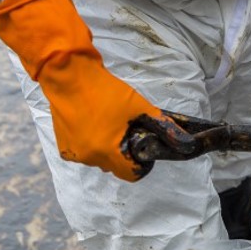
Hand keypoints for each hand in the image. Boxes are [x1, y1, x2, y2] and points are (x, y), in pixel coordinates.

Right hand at [0, 0, 193, 180]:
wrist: (69, 74)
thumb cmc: (106, 91)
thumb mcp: (141, 107)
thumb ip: (164, 127)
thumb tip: (187, 143)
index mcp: (108, 152)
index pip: (132, 175)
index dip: (141, 164)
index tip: (142, 147)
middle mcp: (89, 158)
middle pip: (116, 167)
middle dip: (125, 154)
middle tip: (127, 131)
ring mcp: (74, 152)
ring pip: (99, 159)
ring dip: (107, 149)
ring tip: (110, 124)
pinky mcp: (63, 145)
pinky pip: (84, 152)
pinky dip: (91, 143)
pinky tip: (93, 124)